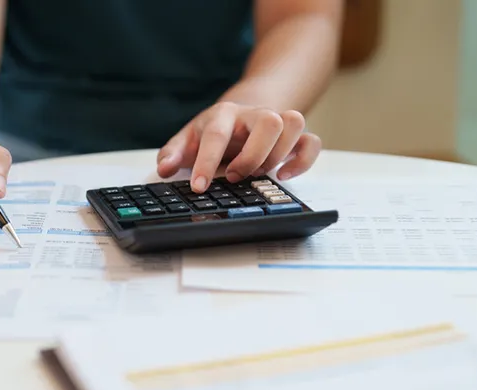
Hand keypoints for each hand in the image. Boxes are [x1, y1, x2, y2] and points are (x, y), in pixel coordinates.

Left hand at [156, 101, 321, 192]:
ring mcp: (277, 123)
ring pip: (294, 122)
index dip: (207, 162)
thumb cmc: (212, 132)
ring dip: (277, 154)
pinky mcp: (293, 137)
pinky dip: (302, 160)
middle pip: (269, 122)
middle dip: (252, 156)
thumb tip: (165, 169)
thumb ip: (172, 154)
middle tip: (233, 176)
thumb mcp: (187, 140)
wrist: (238, 114)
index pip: (217, 134)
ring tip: (257, 174)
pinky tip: (283, 175)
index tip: (199, 187)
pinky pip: (311, 142)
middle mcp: (253, 114)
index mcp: (223, 114)